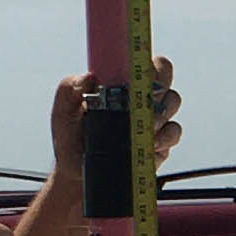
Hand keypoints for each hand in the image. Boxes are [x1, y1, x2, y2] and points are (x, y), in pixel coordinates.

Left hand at [48, 59, 182, 184]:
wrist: (79, 174)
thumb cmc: (71, 138)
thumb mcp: (62, 111)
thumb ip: (68, 89)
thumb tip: (88, 77)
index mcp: (118, 83)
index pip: (141, 62)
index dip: (147, 64)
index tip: (138, 77)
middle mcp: (139, 96)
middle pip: (165, 75)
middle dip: (158, 85)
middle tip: (143, 101)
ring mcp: (153, 117)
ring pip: (172, 101)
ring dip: (159, 112)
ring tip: (141, 126)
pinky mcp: (161, 141)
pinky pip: (173, 131)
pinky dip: (163, 136)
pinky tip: (148, 144)